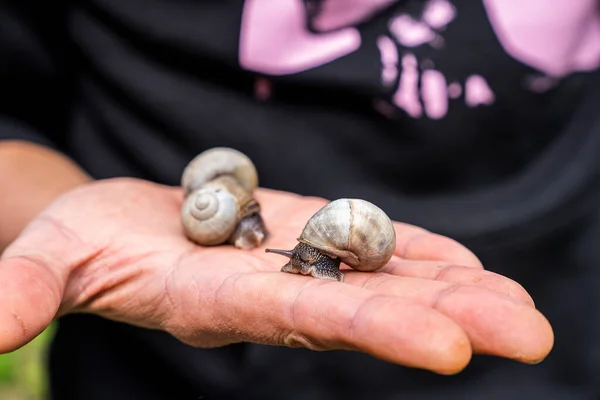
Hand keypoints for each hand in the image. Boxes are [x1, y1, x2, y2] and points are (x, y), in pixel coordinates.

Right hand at [0, 177, 552, 373]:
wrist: (124, 226)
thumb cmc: (85, 241)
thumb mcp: (49, 255)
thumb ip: (28, 290)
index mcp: (220, 298)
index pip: (302, 315)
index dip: (370, 324)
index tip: (449, 345)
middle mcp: (272, 288)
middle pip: (366, 303)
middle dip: (446, 316)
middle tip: (528, 333)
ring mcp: (296, 261)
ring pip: (382, 276)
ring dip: (454, 287)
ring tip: (521, 308)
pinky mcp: (305, 234)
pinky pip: (370, 246)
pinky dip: (422, 252)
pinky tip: (471, 264)